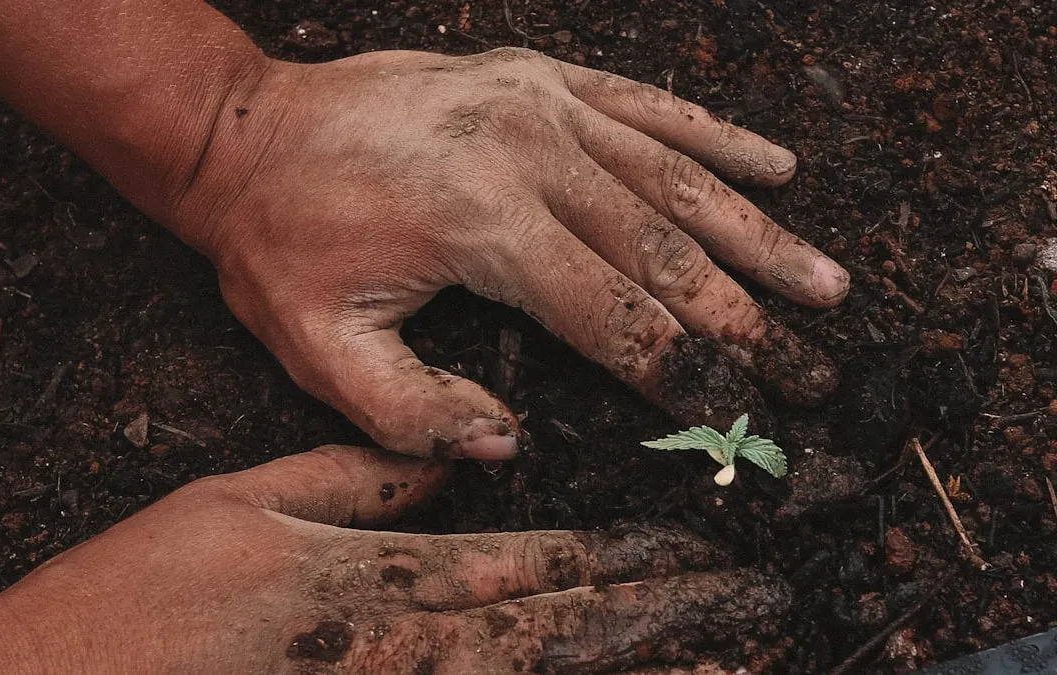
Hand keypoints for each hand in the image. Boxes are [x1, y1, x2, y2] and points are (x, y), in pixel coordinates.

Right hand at [0, 446, 788, 672]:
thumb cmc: (140, 594)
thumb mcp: (243, 500)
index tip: (705, 552)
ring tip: (731, 658)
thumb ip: (356, 480)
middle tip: (762, 608)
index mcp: (374, 580)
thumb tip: (456, 455)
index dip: (626, 562)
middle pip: (560, 637)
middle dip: (669, 620)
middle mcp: (401, 651)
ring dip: (638, 670)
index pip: (530, 567)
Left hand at [171, 48, 848, 459]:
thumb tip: (510, 446)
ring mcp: (537, 103)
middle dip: (744, 321)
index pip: (613, 316)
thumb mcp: (319, 349)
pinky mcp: (536, 76)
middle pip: (666, 250)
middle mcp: (527, 153)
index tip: (743, 415)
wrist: (245, 133)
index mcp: (481, 225)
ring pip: (675, 176)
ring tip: (825, 282)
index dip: (684, 374)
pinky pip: (645, 105)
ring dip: (757, 235)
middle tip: (813, 370)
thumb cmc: (280, 242)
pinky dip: (715, 138)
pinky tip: (778, 164)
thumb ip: (413, 413)